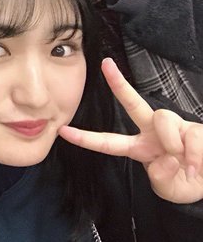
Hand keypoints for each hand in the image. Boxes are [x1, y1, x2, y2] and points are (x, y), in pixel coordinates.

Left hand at [59, 58, 202, 203]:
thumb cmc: (186, 182)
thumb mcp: (167, 187)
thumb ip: (161, 176)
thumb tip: (167, 156)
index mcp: (140, 147)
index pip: (109, 142)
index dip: (86, 138)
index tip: (63, 130)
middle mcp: (154, 131)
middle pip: (132, 103)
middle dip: (118, 83)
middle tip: (106, 64)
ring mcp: (175, 126)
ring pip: (163, 119)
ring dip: (174, 144)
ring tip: (185, 163)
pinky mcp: (196, 128)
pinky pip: (191, 135)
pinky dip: (195, 156)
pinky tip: (198, 166)